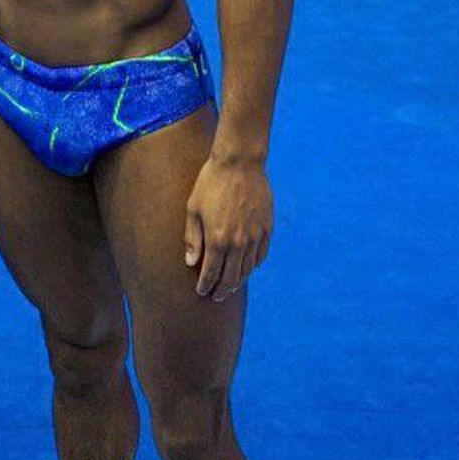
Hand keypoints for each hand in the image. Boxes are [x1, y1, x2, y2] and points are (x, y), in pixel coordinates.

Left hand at [183, 154, 272, 301]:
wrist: (240, 162)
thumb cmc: (210, 183)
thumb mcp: (193, 209)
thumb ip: (192, 238)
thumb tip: (191, 263)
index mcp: (218, 239)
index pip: (211, 273)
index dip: (206, 286)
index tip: (201, 292)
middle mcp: (239, 243)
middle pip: (231, 277)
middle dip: (222, 290)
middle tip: (216, 296)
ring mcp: (256, 236)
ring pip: (248, 269)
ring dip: (238, 281)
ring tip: (230, 286)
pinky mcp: (267, 228)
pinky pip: (261, 255)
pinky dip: (253, 265)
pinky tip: (247, 267)